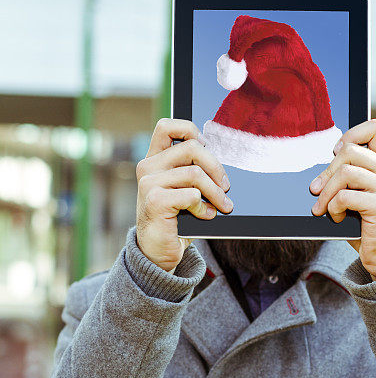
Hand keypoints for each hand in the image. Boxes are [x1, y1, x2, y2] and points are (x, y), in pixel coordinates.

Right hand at [135, 118, 232, 271]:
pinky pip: (191, 195)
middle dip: (216, 167)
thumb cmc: (176, 219)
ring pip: (195, 173)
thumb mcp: (185, 190)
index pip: (167, 126)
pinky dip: (204, 207)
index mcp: (154, 159)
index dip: (190, 130)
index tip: (206, 147)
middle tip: (226, 186)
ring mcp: (149, 183)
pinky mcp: (154, 201)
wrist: (158, 251)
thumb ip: (194, 171)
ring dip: (216, 192)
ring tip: (224, 205)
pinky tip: (206, 215)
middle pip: (191, 148)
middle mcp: (148, 167)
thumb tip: (223, 166)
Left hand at [309, 118, 375, 279]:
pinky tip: (336, 218)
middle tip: (315, 190)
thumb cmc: (364, 224)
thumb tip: (318, 174)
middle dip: (326, 172)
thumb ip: (346, 177)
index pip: (374, 128)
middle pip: (349, 152)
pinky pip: (345, 196)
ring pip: (345, 173)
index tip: (335, 154)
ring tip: (323, 208)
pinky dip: (333, 208)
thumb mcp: (356, 194)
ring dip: (326, 193)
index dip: (350, 135)